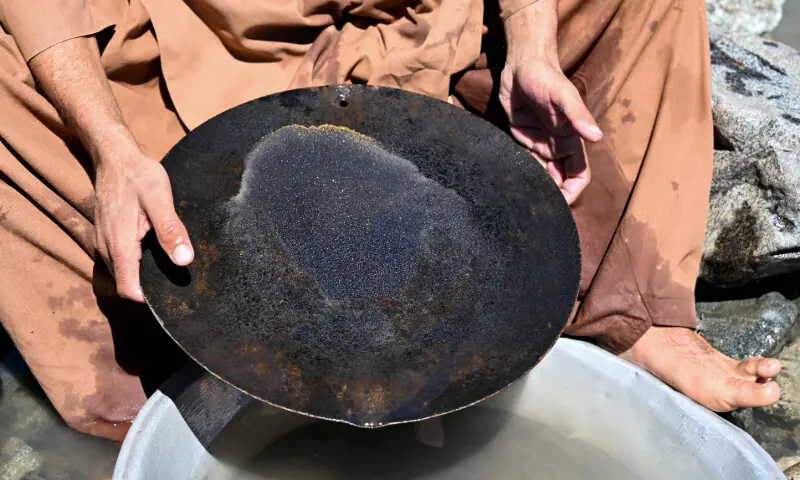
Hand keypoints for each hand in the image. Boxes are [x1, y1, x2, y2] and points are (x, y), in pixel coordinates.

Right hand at [94, 147, 193, 301]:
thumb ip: (170, 229)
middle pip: (127, 284)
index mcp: (120, 245)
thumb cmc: (138, 175)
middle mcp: (106, 249)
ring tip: (169, 264)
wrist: (114, 156)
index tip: (173, 293)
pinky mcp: (106, 237)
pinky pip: (121, 260)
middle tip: (178, 279)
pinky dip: (137, 263)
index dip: (149, 299)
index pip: (129, 290)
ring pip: (123, 273)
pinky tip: (155, 250)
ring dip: (143, 275)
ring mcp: (103, 243)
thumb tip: (183, 260)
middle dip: (150, 288)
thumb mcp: (159, 198)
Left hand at [498, 57, 602, 204]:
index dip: (573, 191)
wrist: (521, 65)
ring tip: (523, 201)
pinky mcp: (523, 139)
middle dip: (554, 195)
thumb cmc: (546, 77)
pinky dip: (523, 174)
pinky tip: (513, 183)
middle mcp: (557, 145)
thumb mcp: (563, 94)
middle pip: (561, 180)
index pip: (579, 174)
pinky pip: (525, 162)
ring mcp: (540, 144)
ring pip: (543, 175)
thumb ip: (578, 115)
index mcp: (571, 140)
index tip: (561, 204)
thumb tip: (596, 136)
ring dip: (537, 187)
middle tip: (536, 208)